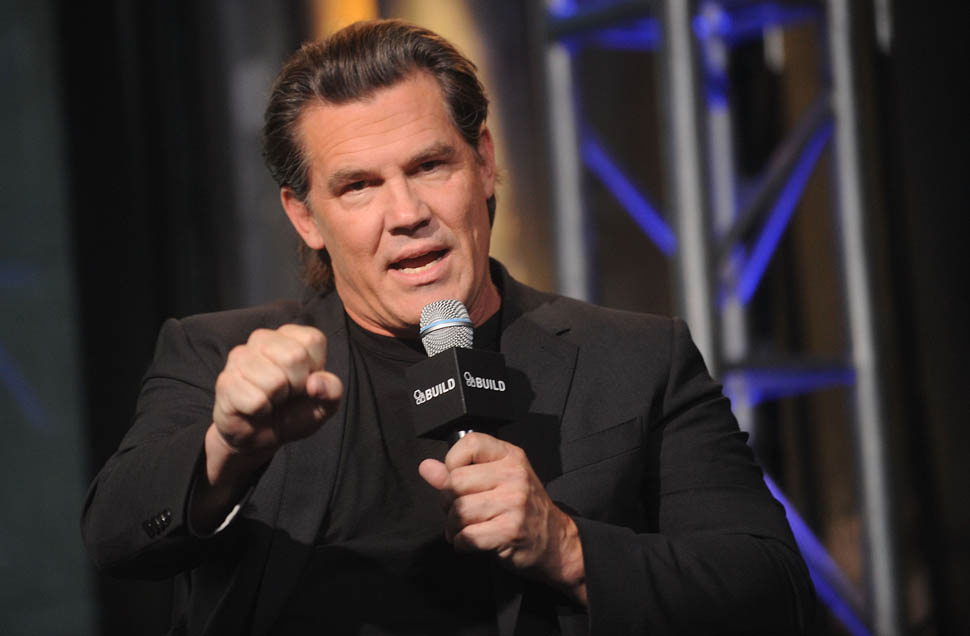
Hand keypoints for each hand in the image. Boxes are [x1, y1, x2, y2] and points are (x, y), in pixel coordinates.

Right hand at [193, 325, 341, 530]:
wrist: (251, 444)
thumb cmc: (290, 418)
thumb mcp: (321, 409)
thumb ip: (330, 394)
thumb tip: (320, 383)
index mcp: (290, 338)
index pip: (311, 340)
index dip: (314, 370)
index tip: (306, 387)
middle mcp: (260, 342)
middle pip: (292, 357)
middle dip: (296, 387)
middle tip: (285, 401)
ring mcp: (237, 361)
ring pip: (272, 376)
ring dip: (275, 402)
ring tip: (269, 407)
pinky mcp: (222, 386)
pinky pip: (251, 396)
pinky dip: (257, 412)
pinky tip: (254, 413)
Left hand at [418, 433, 586, 603]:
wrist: (555, 542)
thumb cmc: (522, 509)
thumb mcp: (496, 481)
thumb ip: (458, 472)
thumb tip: (426, 467)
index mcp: (510, 456)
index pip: (470, 444)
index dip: (452, 462)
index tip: (456, 479)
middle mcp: (514, 475)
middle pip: (455, 483)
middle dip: (448, 503)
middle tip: (458, 512)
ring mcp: (514, 503)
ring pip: (459, 511)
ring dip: (453, 527)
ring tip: (463, 529)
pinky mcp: (510, 531)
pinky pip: (467, 536)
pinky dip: (461, 543)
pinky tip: (471, 542)